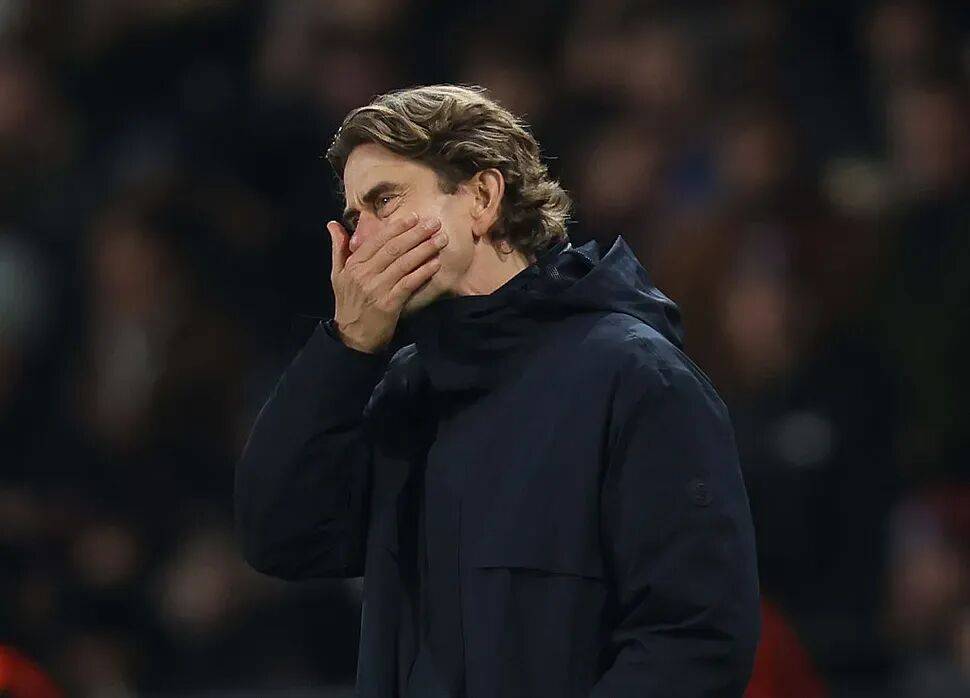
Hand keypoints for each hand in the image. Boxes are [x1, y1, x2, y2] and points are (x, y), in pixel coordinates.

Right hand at [326, 212, 447, 353]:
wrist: (352, 337)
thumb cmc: (348, 303)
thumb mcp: (338, 274)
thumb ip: (338, 248)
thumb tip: (332, 223)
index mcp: (354, 264)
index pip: (377, 240)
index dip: (397, 228)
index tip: (414, 217)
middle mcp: (364, 274)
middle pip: (394, 249)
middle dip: (416, 234)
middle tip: (434, 223)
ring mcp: (377, 289)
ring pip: (403, 264)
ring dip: (424, 250)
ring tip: (440, 240)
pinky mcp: (389, 304)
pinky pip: (409, 283)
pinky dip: (423, 272)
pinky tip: (435, 264)